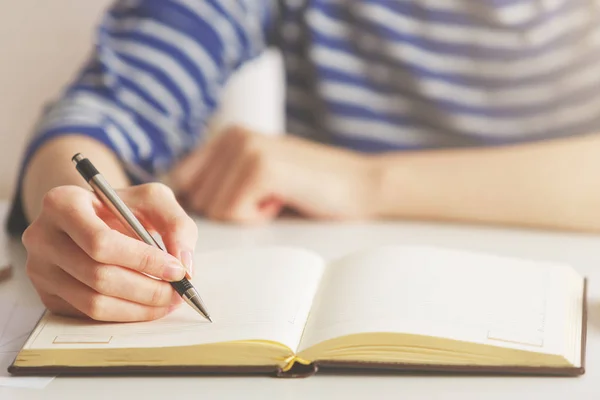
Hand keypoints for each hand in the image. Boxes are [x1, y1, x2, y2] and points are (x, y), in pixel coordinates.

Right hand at [22, 183, 196, 321]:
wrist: (92, 216)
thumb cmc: (123, 207)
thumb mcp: (154, 201)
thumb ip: (177, 225)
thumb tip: (184, 266)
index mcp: (62, 203)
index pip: (102, 243)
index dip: (144, 261)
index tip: (177, 271)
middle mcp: (42, 236)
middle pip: (98, 277)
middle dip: (147, 290)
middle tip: (177, 292)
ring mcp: (40, 269)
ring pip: (93, 303)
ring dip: (139, 308)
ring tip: (167, 301)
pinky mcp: (47, 294)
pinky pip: (88, 315)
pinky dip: (124, 315)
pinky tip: (146, 305)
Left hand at [168, 125, 378, 222]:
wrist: (357, 184)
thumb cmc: (307, 187)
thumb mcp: (255, 176)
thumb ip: (219, 180)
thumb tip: (175, 202)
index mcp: (227, 135)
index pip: (182, 179)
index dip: (199, 204)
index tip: (227, 209)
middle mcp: (232, 135)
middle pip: (197, 200)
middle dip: (230, 210)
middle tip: (265, 197)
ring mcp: (246, 148)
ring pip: (214, 209)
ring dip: (246, 214)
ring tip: (275, 195)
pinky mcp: (261, 167)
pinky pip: (234, 212)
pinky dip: (258, 217)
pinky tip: (282, 199)